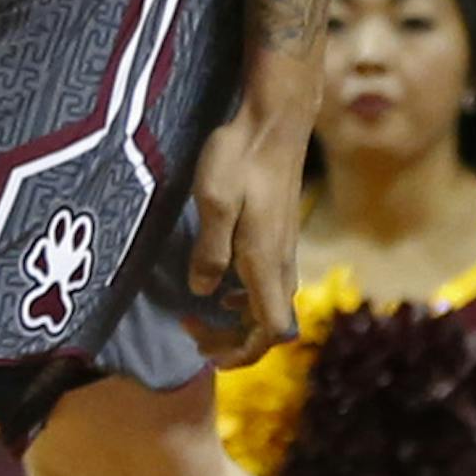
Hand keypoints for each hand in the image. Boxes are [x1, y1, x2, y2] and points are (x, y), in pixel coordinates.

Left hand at [186, 104, 313, 367]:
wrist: (274, 123)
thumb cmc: (241, 157)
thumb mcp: (214, 202)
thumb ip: (209, 251)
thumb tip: (201, 292)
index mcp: (265, 263)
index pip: (271, 332)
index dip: (243, 353)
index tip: (206, 352)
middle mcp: (281, 264)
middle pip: (270, 327)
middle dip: (233, 343)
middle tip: (192, 334)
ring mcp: (284, 251)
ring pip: (269, 307)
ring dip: (238, 323)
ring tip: (202, 318)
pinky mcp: (280, 238)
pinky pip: (268, 286)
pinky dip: (244, 300)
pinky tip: (222, 288)